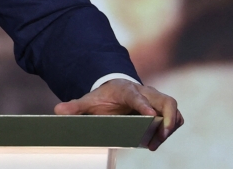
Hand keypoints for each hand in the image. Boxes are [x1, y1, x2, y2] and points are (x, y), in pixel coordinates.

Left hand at [54, 79, 183, 150]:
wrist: (115, 89)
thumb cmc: (104, 97)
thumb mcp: (89, 101)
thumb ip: (75, 106)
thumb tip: (57, 111)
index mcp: (127, 90)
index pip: (138, 96)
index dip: (144, 105)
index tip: (148, 116)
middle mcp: (146, 92)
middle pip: (166, 101)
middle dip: (168, 119)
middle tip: (161, 135)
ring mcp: (157, 100)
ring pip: (173, 111)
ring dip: (170, 127)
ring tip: (155, 143)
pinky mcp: (163, 108)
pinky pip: (175, 117)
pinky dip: (171, 128)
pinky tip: (157, 141)